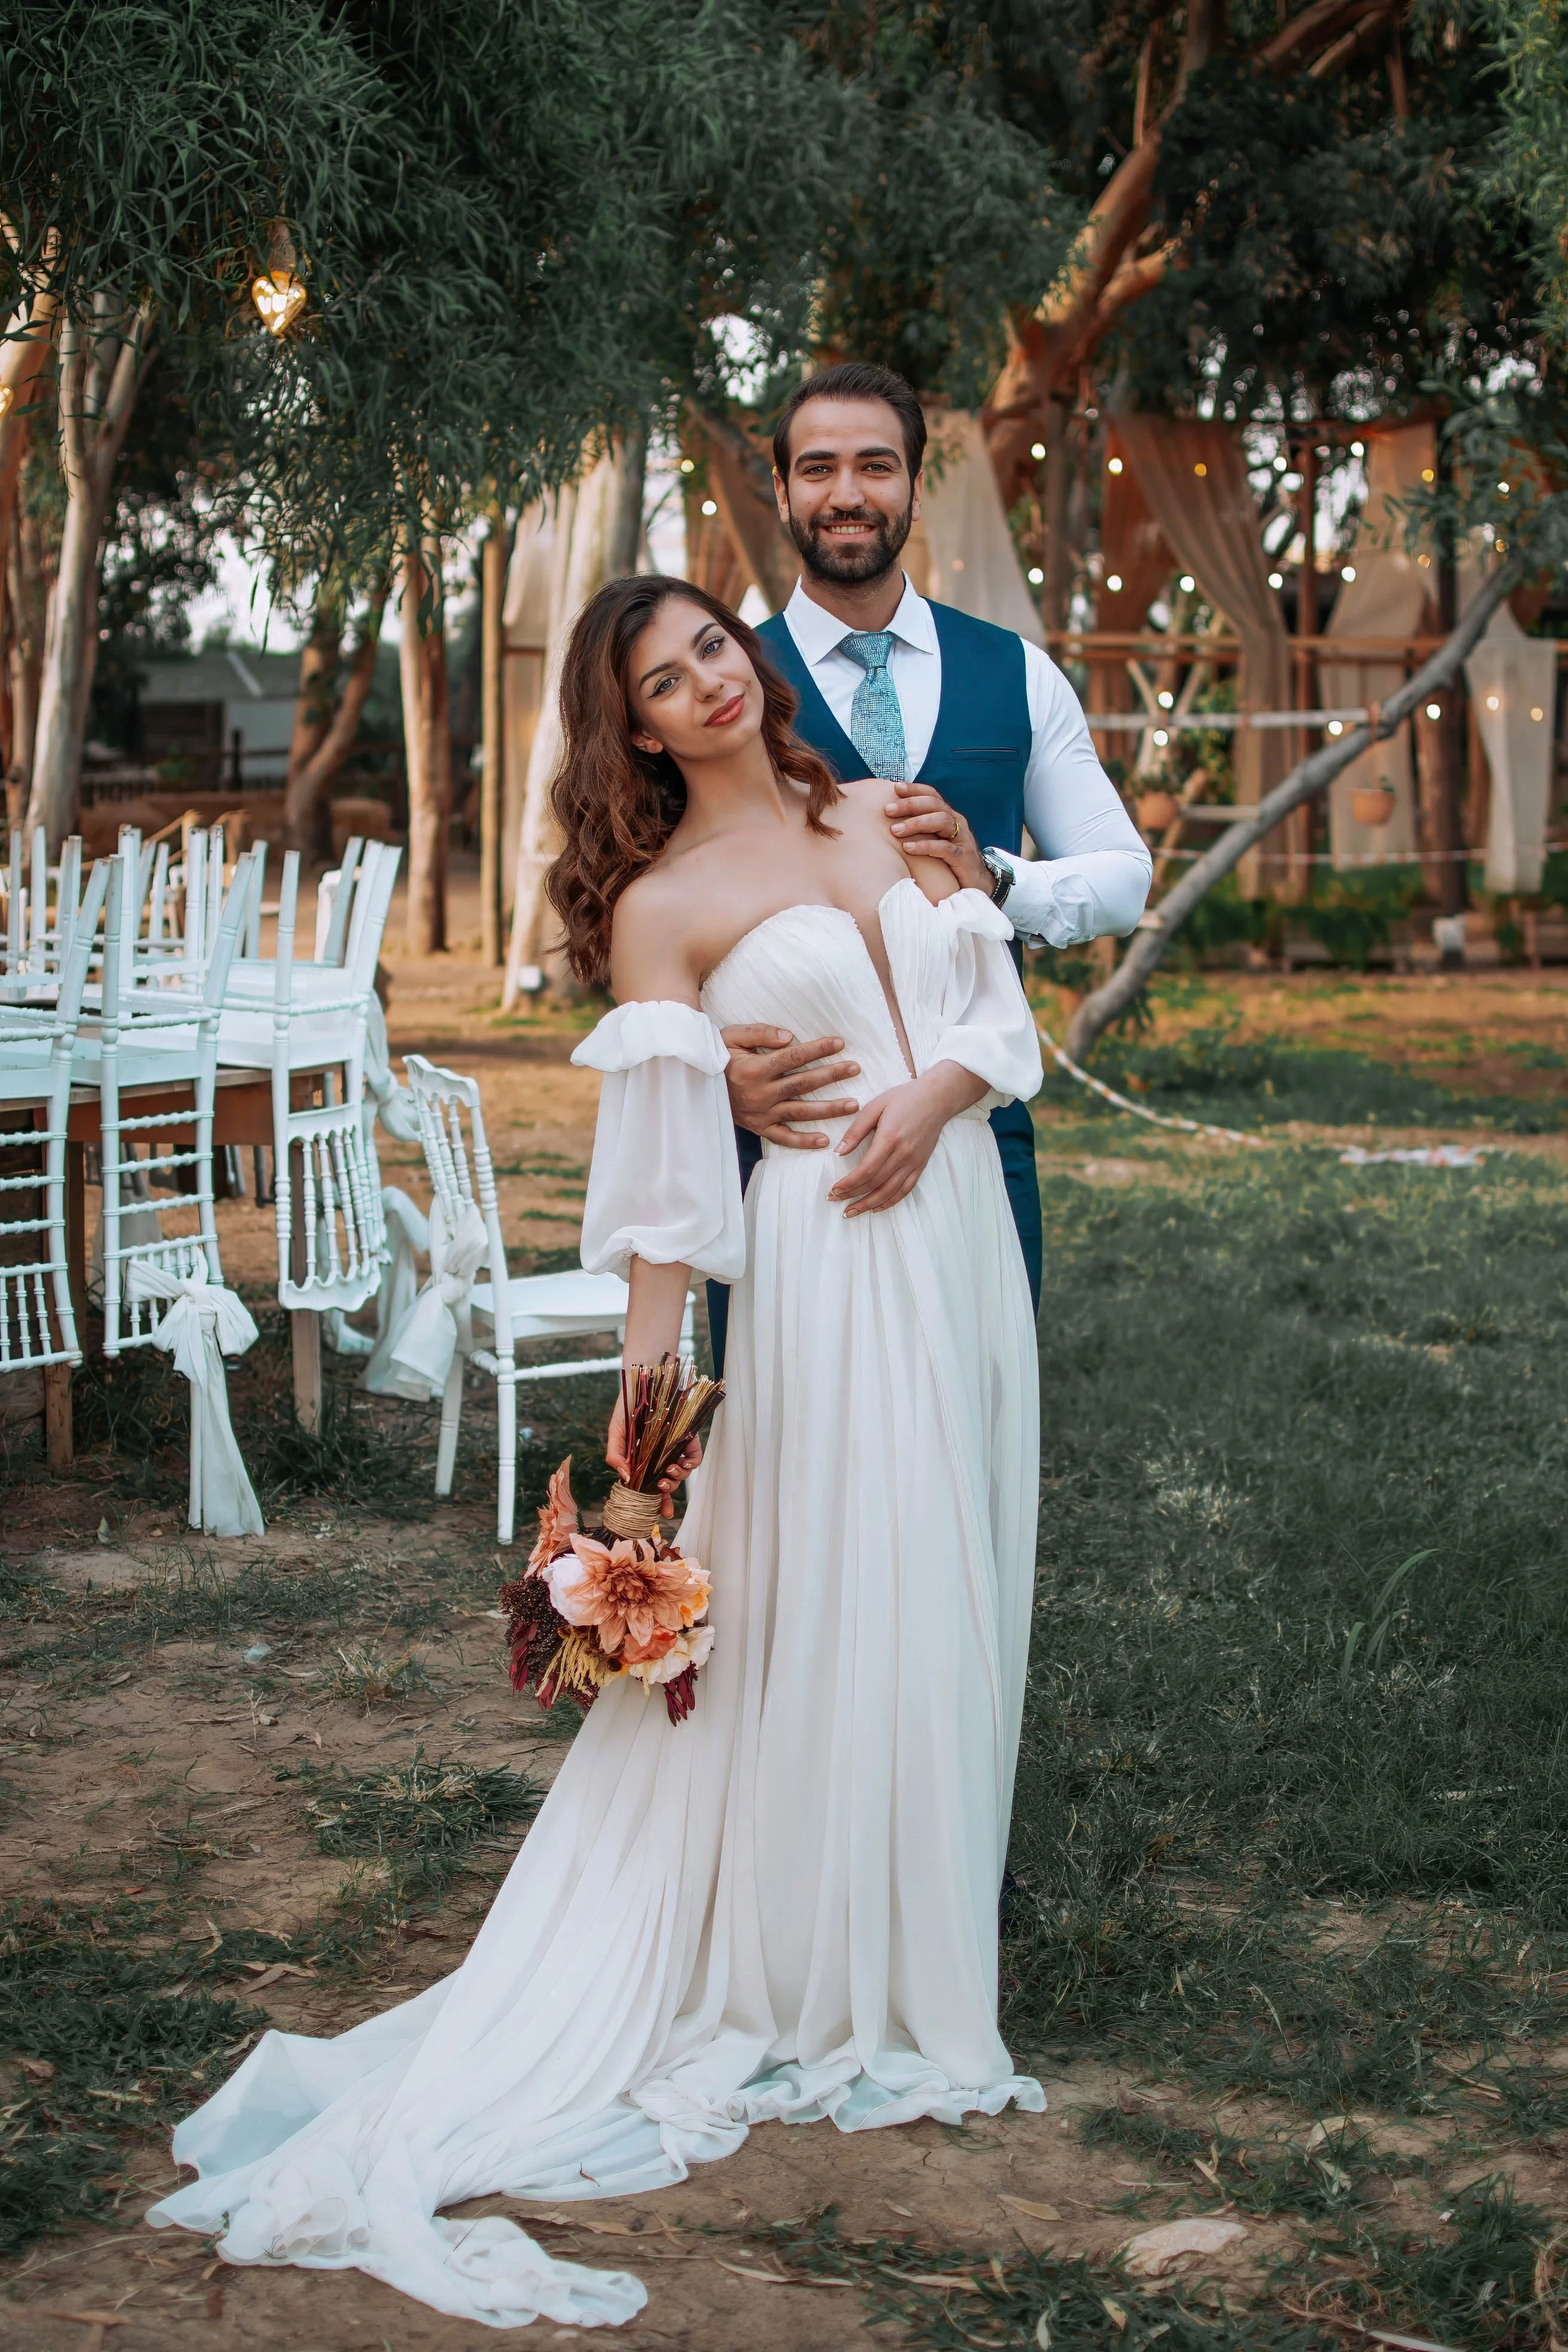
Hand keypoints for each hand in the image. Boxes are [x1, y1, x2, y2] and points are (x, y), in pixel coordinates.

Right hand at [606, 1396, 701, 1519]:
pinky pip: (695, 1457)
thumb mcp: (616, 1433)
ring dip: (677, 1478)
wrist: (642, 1383)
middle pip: (669, 1483)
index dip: (658, 1502)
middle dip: (668, 1492)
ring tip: (667, 1471)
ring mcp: (675, 1448)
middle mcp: (661, 1457)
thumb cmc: (626, 1409)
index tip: (661, 1514)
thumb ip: (616, 1456)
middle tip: (661, 1487)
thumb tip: (626, 1479)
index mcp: (644, 1461)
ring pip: (682, 1473)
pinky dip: (690, 1463)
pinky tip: (680, 1462)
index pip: (651, 1486)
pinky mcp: (688, 1438)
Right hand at [721, 1023, 859, 1148]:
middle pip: (803, 1083)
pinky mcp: (758, 1127)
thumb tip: (789, 1037)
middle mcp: (760, 1093)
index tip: (839, 1043)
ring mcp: (761, 1113)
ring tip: (853, 1104)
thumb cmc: (717, 1057)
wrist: (694, 1086)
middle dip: (832, 1075)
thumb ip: (760, 1033)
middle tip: (855, 1068)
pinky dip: (803, 1141)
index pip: (793, 1057)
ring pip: (800, 1111)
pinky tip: (824, 1141)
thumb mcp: (731, 1037)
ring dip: (828, 1109)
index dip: (818, 1050)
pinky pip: (783, 1137)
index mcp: (754, 1069)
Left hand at [827, 1064, 986, 1216]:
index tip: (834, 1190)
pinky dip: (890, 1202)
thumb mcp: (875, 1106)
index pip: (867, 1170)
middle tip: (834, 1200)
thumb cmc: (904, 1098)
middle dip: (852, 1195)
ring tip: (851, 1212)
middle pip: (875, 1183)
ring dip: (868, 1204)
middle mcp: (903, 1154)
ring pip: (889, 1192)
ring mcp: (914, 1162)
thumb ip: (856, 1131)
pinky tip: (876, 1208)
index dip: (849, 1183)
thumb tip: (838, 1152)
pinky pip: (905, 1190)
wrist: (937, 1098)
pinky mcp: (920, 1166)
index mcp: (889, 1138)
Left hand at [886, 779, 991, 894]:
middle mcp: (957, 823)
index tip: (896, 787)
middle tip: (888, 810)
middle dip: (910, 805)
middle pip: (935, 805)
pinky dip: (925, 846)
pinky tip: (908, 848)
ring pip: (941, 822)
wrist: (977, 883)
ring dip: (916, 823)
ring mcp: (962, 840)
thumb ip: (921, 829)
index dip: (915, 789)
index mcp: (949, 816)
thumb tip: (892, 820)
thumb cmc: (950, 861)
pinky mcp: (963, 858)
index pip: (933, 796)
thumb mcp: (936, 840)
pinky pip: (944, 848)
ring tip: (895, 830)